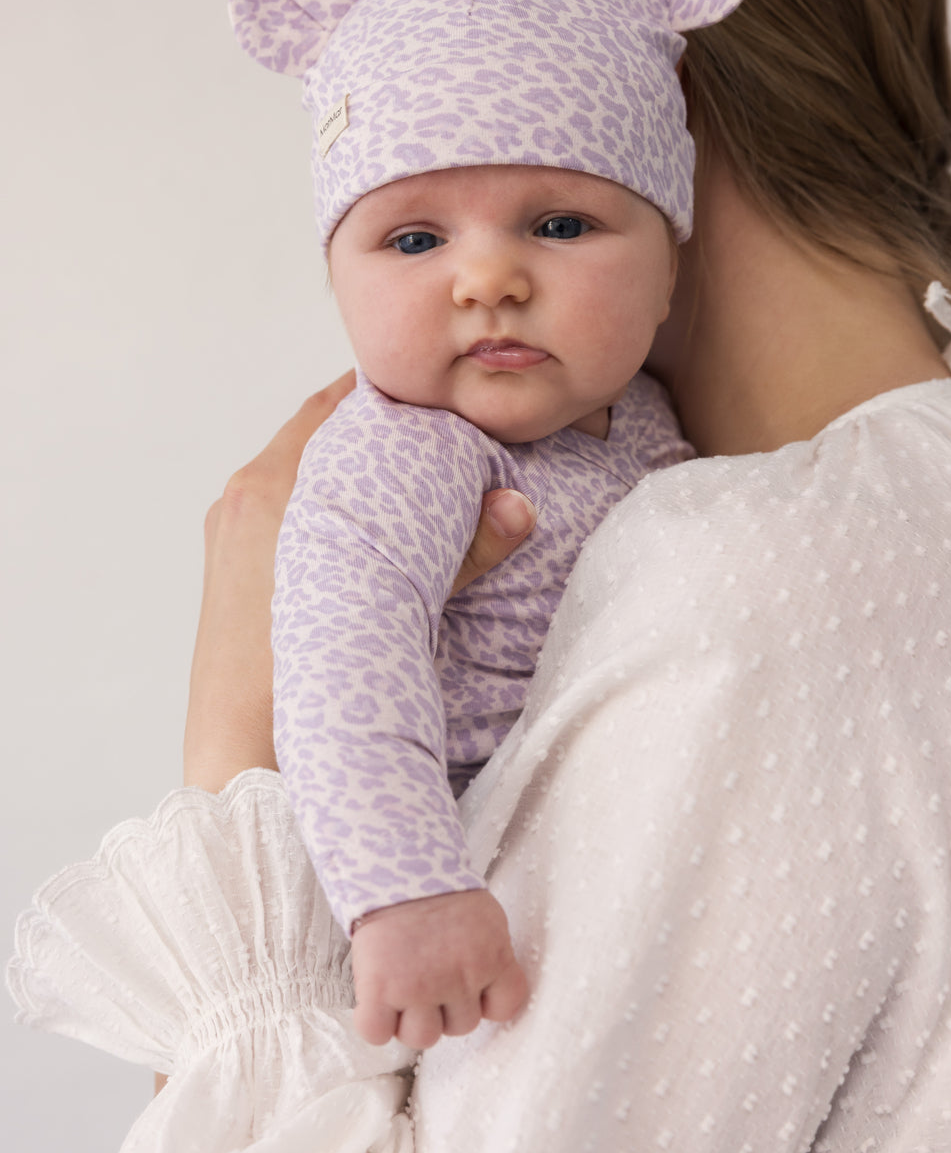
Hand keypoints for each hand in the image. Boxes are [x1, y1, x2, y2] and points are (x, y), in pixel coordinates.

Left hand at [183, 380, 536, 791]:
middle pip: (314, 436)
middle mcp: (244, 499)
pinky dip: (318, 508)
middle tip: (426, 435)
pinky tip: (360, 535)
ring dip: (342, 471)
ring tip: (399, 480)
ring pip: (296, 476)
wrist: (245, 756)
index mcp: (272, 487)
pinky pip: (279, 514)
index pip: (333, 405)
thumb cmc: (311, 682)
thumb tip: (519, 508)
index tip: (428, 399)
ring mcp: (230, 536)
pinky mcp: (229, 572)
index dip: (386, 395)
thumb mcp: (403, 610)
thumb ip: (465, 555)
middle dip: (369, 432)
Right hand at [351, 890, 529, 1049]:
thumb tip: (486, 992)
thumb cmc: (439, 889)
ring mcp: (419, 987)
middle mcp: (458, 978)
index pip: (505, 1007)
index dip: (486, 1002)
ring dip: (410, 1019)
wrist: (396, 864)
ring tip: (401, 986)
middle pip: (460, 1027)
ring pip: (421, 1038)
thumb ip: (491, 957)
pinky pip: (378, 1033)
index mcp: (491, 958)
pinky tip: (377, 999)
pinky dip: (376, 1022)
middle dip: (445, 1007)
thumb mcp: (485, 919)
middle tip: (428, 974)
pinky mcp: (380, 990)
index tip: (471, 987)